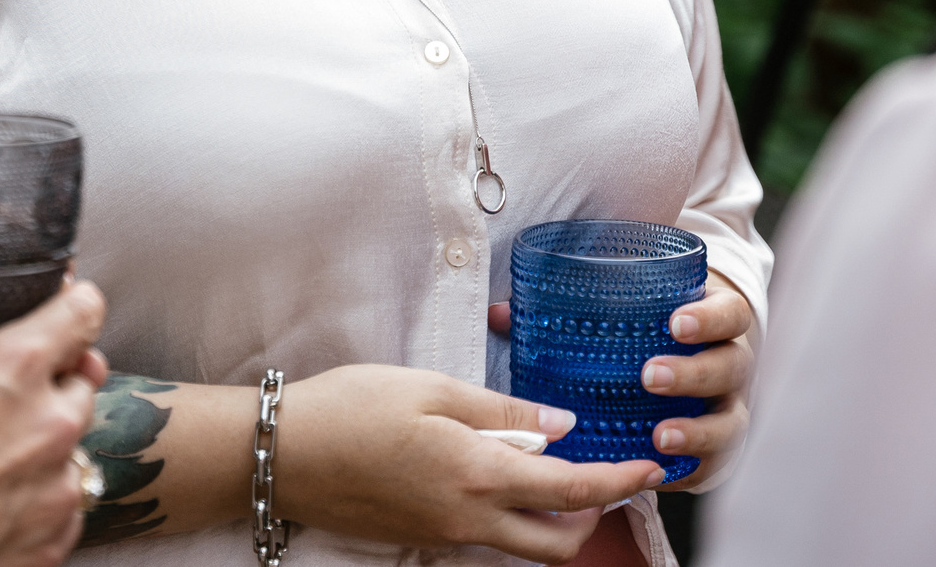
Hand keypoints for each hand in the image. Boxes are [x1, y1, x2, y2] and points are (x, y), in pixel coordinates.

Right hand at [0, 282, 106, 566]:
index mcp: (14, 365)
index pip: (81, 313)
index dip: (76, 307)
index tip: (73, 307)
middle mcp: (49, 422)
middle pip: (82, 386)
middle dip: (53, 389)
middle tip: (8, 405)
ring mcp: (57, 490)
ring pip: (76, 454)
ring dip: (47, 454)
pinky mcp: (51, 544)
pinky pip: (66, 514)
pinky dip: (40, 508)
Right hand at [272, 364, 662, 564]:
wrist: (283, 455)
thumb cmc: (351, 409)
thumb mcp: (431, 390)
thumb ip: (502, 413)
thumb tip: (561, 429)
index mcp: (477, 476)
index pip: (572, 493)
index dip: (621, 483)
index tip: (652, 469)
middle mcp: (468, 520)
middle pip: (559, 544)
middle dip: (595, 515)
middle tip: (605, 471)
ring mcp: (444, 536)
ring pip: (522, 546)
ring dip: (552, 520)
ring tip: (550, 467)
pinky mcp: (422, 538)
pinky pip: (485, 539)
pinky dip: (509, 517)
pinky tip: (496, 473)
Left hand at [488, 270, 755, 491]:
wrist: (690, 358)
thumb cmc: (649, 328)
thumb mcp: (629, 308)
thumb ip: (570, 307)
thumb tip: (501, 313)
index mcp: (712, 319)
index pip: (728, 313)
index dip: (708, 318)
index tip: (673, 322)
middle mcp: (729, 363)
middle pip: (729, 368)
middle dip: (693, 374)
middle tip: (651, 376)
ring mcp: (726, 408)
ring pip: (727, 422)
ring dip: (696, 430)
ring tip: (659, 436)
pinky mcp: (715, 449)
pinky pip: (712, 464)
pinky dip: (691, 469)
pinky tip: (661, 472)